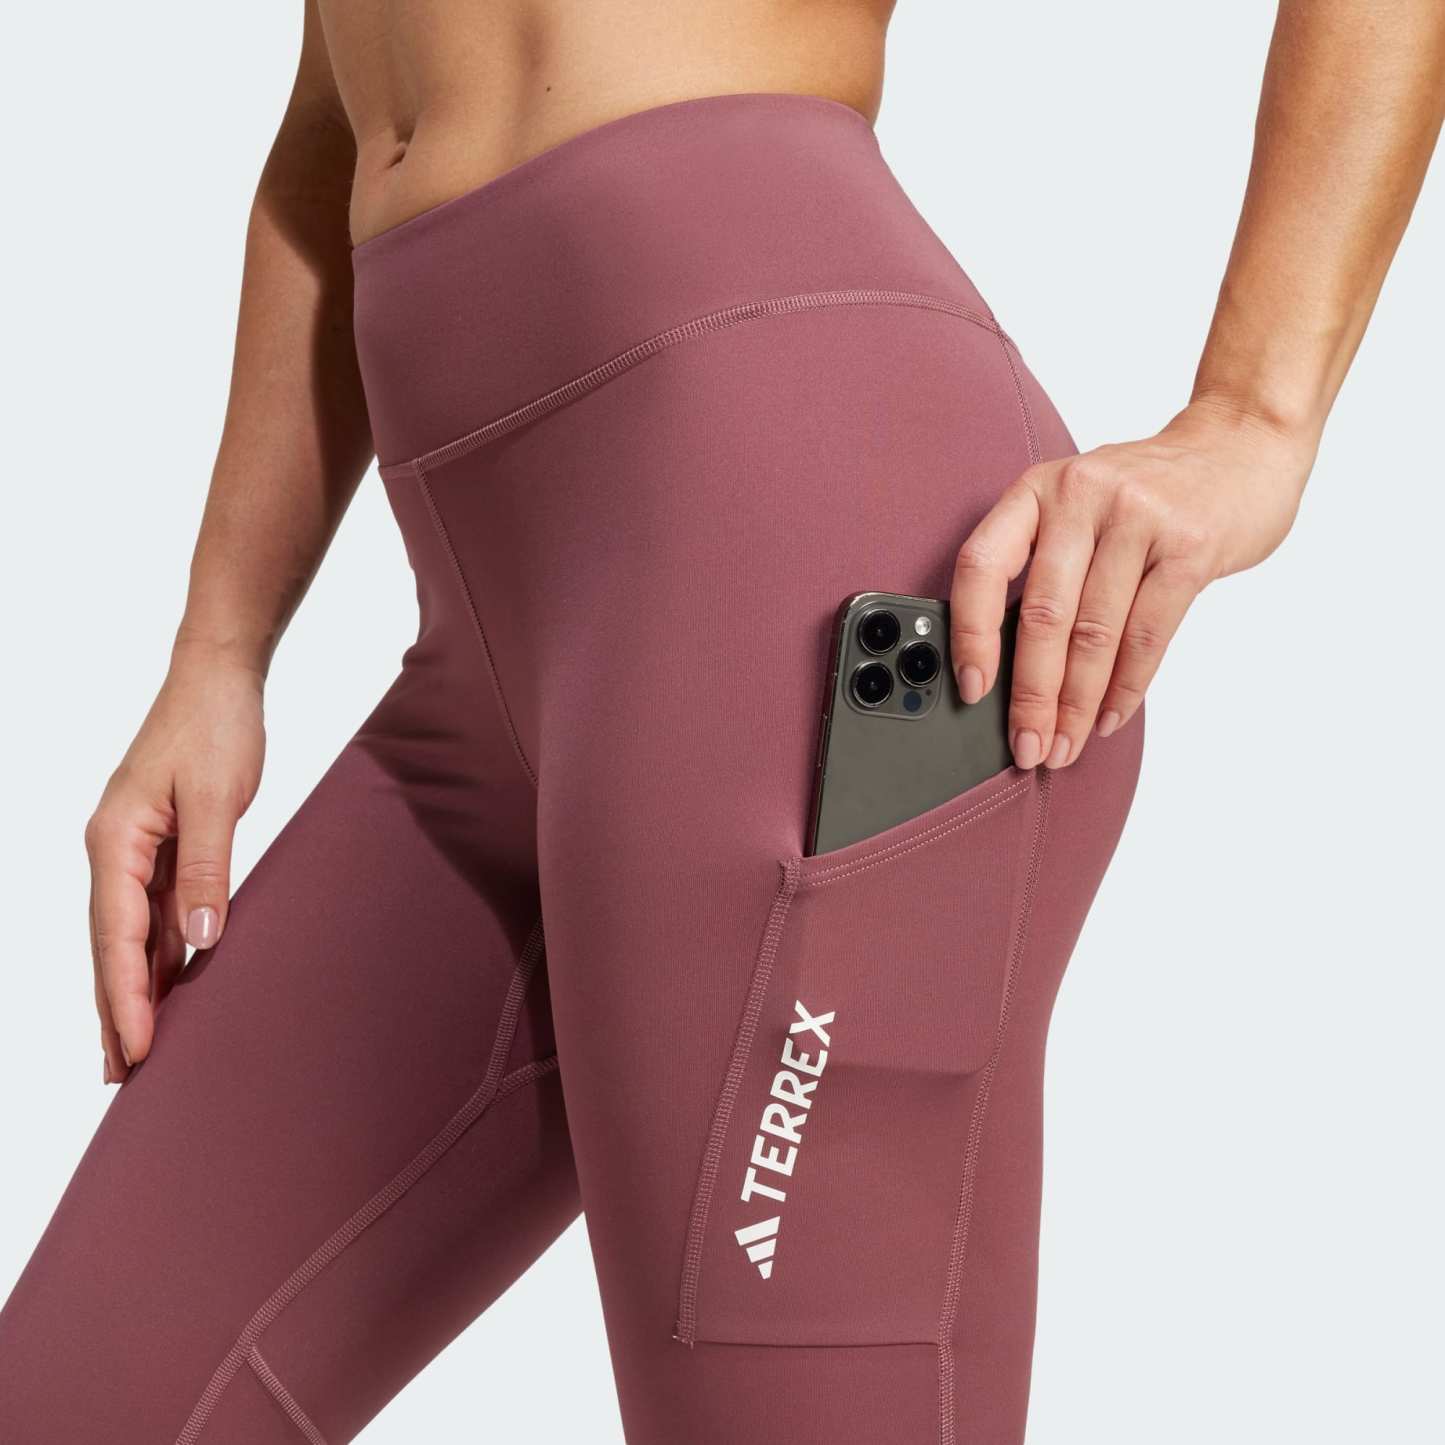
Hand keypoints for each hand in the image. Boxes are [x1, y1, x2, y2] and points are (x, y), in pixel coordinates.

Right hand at [84, 642, 264, 1081]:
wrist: (219, 678)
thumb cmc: (215, 727)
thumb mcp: (218, 798)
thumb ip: (208, 870)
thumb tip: (200, 941)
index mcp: (115, 840)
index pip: (115, 936)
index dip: (123, 998)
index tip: (134, 1051)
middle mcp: (116, 850)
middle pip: (110, 946)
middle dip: (113, 1010)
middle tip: (121, 1077)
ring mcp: (137, 849)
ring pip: (131, 935)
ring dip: (134, 989)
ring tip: (137, 1049)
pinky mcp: (165, 846)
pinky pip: (156, 913)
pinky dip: (160, 954)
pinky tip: (170, 987)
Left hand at [950, 396, 1315, 769]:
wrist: (1242, 444)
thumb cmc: (1151, 491)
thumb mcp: (1081, 505)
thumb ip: (1046, 565)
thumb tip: (1009, 666)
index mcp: (1038, 490)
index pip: (983, 566)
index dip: (970, 633)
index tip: (972, 688)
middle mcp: (1081, 496)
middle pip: (1043, 615)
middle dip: (1032, 695)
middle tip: (1028, 745)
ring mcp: (1138, 517)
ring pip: (1095, 634)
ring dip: (1078, 704)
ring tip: (1066, 744)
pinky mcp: (1189, 547)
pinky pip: (1147, 636)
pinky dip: (1125, 688)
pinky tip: (1109, 717)